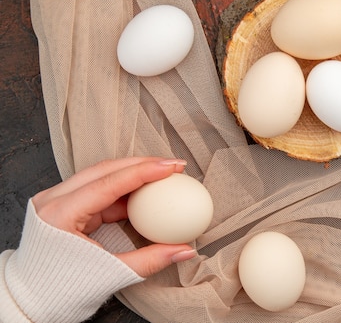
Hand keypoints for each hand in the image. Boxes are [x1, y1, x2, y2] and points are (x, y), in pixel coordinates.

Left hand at [31, 157, 197, 276]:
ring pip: (101, 175)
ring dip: (134, 172)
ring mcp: (57, 201)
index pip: (109, 182)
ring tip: (164, 174)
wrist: (30, 301)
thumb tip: (185, 250)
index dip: (144, 171)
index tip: (171, 167)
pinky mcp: (64, 206)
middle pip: (105, 169)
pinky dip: (124, 188)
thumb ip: (150, 260)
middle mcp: (54, 200)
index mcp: (60, 214)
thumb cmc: (61, 291)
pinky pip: (99, 189)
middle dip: (143, 163)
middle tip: (174, 166)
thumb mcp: (110, 275)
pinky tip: (147, 191)